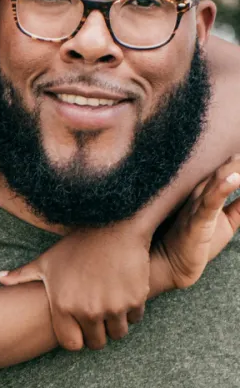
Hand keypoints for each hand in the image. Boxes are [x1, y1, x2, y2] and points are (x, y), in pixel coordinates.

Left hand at [0, 224, 150, 351]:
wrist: (112, 226)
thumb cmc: (75, 245)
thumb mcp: (45, 260)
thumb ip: (22, 275)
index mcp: (63, 305)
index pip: (71, 344)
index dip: (75, 339)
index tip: (79, 330)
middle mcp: (87, 311)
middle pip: (96, 343)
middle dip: (96, 333)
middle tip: (96, 317)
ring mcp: (113, 307)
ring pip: (117, 333)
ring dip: (114, 323)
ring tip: (109, 304)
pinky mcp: (134, 301)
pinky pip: (134, 318)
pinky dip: (130, 311)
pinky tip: (123, 293)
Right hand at [151, 157, 239, 293]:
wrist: (172, 267)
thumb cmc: (197, 244)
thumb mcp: (226, 222)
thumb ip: (239, 206)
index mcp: (205, 191)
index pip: (225, 168)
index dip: (237, 160)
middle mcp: (198, 193)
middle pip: (221, 169)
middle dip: (237, 159)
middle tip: (239, 137)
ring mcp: (195, 205)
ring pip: (216, 180)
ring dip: (234, 168)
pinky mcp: (196, 221)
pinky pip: (210, 202)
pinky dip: (222, 188)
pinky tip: (233, 178)